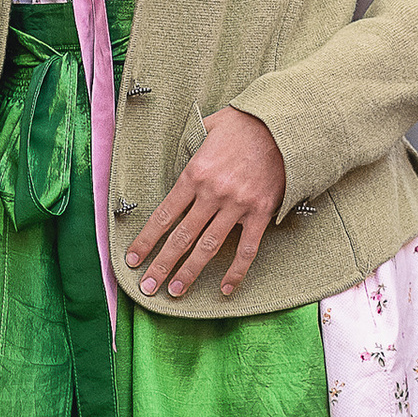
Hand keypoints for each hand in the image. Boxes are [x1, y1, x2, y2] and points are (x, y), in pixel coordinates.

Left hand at [124, 106, 287, 301]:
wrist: (285, 125)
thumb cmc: (245, 123)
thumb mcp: (208, 127)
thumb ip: (190, 145)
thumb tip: (178, 150)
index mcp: (195, 174)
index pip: (164, 215)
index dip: (146, 240)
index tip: (133, 259)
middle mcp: (213, 193)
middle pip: (181, 237)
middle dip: (161, 264)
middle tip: (147, 286)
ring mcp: (238, 206)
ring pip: (208, 247)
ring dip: (189, 272)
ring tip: (174, 293)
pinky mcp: (261, 213)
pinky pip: (247, 249)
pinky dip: (236, 272)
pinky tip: (225, 289)